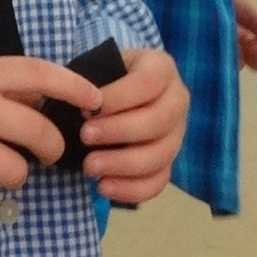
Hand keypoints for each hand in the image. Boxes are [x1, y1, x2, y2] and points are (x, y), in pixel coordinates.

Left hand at [80, 47, 187, 204]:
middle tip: (85, 137)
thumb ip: (91, 81)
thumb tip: (79, 103)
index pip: (147, 83)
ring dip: (123, 164)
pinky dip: (132, 189)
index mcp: (162, 68)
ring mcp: (177, 133)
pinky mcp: (170, 162)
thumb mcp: (100, 68)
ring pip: (161, 154)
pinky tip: (103, 187)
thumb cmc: (106, 79)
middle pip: (158, 120)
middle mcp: (177, 100)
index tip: (86, 109)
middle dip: (119, 131)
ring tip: (89, 167)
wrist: (117, 96)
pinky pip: (159, 181)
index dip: (117, 98)